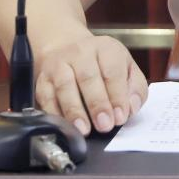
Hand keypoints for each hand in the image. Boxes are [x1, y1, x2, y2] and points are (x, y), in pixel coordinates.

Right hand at [33, 33, 148, 135]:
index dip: (117, 95)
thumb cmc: (103, 64)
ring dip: (74, 110)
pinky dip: (55, 113)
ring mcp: (59, 64)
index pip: (113, 71)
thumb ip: (135, 88)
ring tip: (84, 129)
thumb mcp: (127, 68)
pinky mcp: (43, 80)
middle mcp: (80, 52)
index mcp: (106, 48)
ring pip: (65, 86)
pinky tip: (65, 126)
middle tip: (105, 125)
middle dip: (97, 104)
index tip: (120, 116)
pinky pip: (46, 97)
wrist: (68, 49)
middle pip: (88, 77)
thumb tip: (132, 107)